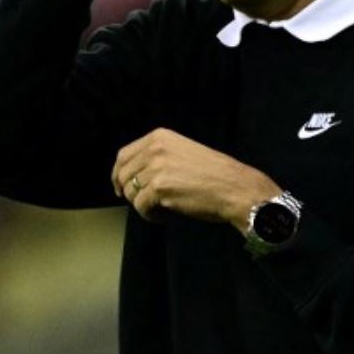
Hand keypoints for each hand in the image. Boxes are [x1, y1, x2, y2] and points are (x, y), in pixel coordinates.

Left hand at [113, 128, 280, 227]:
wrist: (235, 188)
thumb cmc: (215, 176)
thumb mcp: (182, 153)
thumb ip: (157, 158)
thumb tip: (132, 176)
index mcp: (159, 137)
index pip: (123, 155)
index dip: (118, 174)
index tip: (120, 187)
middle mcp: (154, 148)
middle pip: (123, 175)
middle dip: (130, 193)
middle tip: (143, 203)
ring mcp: (156, 167)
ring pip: (131, 193)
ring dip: (143, 205)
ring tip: (163, 208)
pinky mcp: (159, 188)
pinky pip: (141, 208)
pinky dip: (151, 216)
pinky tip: (167, 215)